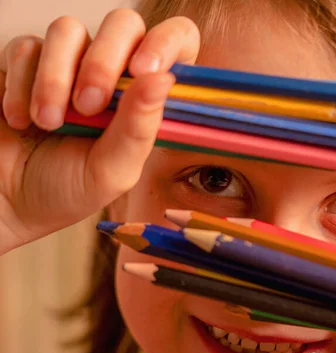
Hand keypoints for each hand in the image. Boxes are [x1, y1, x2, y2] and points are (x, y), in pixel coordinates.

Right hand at [0, 10, 199, 254]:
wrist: (8, 201)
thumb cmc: (68, 189)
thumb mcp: (113, 170)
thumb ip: (139, 127)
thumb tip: (164, 79)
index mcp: (146, 95)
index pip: (176, 42)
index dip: (167, 42)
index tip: (144, 71)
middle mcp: (112, 71)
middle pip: (123, 24)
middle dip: (105, 61)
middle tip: (89, 106)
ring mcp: (68, 62)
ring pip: (68, 30)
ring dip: (56, 78)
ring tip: (49, 123)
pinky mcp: (26, 62)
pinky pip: (26, 48)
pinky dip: (22, 84)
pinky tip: (21, 119)